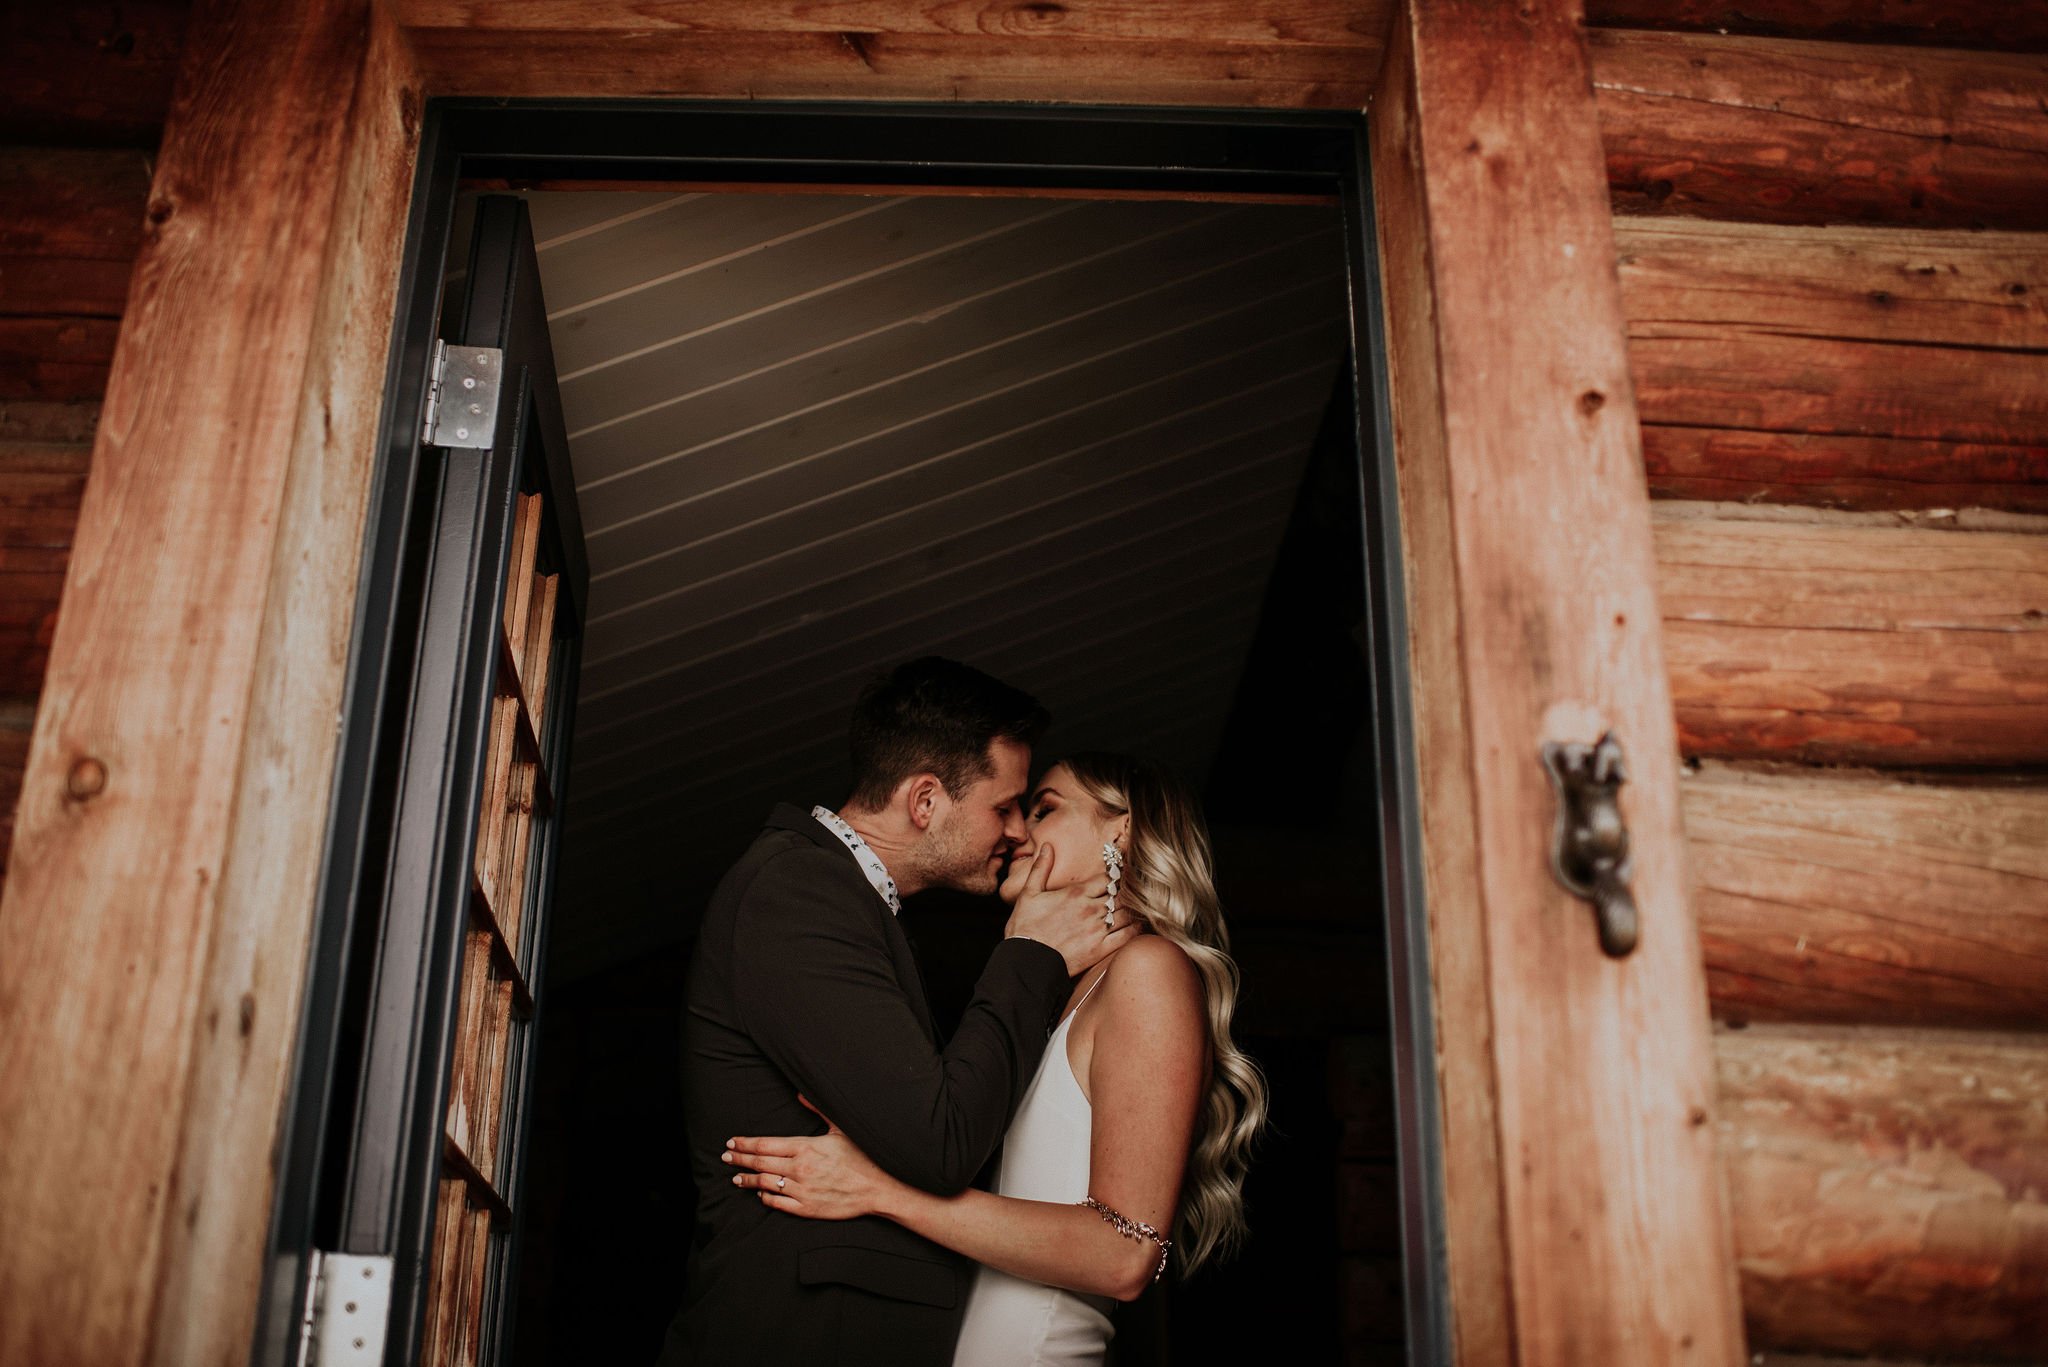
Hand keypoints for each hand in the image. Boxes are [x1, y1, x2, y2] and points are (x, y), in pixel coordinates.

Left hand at [724, 1097, 896, 1220]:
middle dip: (739, 1159)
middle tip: (725, 1156)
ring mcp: (802, 1190)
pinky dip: (765, 1197)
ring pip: (765, 1183)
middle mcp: (799, 1169)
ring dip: (747, 1179)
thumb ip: (818, 1109)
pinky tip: (760, 1193)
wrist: (878, 1187)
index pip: (765, 1144)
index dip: (745, 1143)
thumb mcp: (841, 1128)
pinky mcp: (807, 1208)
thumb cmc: (861, 1156)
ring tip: (736, 1177)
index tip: (732, 1142)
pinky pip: (778, 1203)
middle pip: (760, 1163)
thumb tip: (799, 1094)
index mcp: (805, 1147)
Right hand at [1002, 843, 1139, 975]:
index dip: (1117, 875)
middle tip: (1134, 890)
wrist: (1026, 961)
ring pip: (1127, 913)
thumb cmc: (1025, 928)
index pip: (1108, 878)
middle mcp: (1090, 909)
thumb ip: (1040, 868)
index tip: (1122, 874)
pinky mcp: (1100, 949)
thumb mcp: (1028, 893)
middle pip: (1121, 894)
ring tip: (1138, 906)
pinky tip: (1138, 925)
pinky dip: (1135, 928)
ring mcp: (1097, 929)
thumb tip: (1047, 846)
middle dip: (1128, 891)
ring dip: (1133, 908)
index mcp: (1076, 893)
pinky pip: (1127, 936)